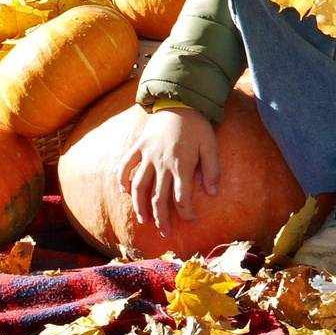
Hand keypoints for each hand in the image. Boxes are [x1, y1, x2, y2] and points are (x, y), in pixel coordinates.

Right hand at [120, 106, 218, 226]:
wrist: (181, 101)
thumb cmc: (198, 126)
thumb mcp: (211, 145)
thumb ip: (212, 170)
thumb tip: (212, 193)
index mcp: (181, 165)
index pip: (181, 197)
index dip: (186, 212)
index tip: (191, 220)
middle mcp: (162, 163)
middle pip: (158, 198)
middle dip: (162, 218)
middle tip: (165, 233)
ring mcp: (148, 155)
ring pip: (139, 187)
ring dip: (139, 206)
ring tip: (143, 220)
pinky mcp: (138, 147)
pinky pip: (125, 166)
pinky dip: (122, 179)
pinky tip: (124, 191)